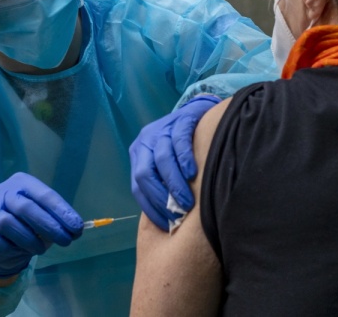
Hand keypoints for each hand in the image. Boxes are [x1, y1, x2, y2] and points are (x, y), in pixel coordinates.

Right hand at [0, 172, 83, 278]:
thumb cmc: (27, 224)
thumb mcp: (44, 218)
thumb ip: (57, 221)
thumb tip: (76, 229)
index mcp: (21, 182)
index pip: (44, 195)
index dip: (62, 212)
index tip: (77, 228)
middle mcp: (1, 191)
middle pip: (25, 207)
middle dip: (49, 226)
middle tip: (66, 241)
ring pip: (8, 224)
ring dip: (29, 240)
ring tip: (40, 249)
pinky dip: (10, 249)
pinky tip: (18, 251)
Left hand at [130, 95, 220, 230]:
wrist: (199, 113)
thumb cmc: (184, 146)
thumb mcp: (168, 164)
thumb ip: (163, 183)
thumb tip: (168, 219)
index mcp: (139, 154)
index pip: (137, 187)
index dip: (151, 207)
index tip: (167, 224)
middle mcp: (145, 141)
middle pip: (145, 174)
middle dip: (161, 198)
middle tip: (179, 214)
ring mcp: (161, 129)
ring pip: (161, 160)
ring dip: (174, 184)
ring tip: (187, 203)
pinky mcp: (180, 120)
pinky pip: (179, 142)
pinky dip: (184, 160)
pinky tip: (192, 174)